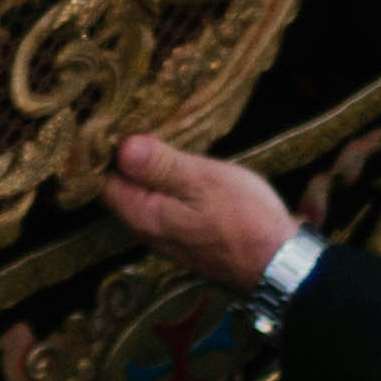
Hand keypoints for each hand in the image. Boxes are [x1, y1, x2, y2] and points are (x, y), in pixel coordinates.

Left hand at [101, 130, 294, 289]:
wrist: (280, 265)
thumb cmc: (244, 220)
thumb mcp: (203, 182)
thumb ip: (161, 166)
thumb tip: (121, 147)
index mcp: (142, 215)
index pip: (101, 179)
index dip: (100, 149)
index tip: (106, 116)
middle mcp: (146, 229)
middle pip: (119, 185)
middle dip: (119, 154)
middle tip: (126, 114)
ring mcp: (165, 234)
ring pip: (141, 193)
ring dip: (142, 165)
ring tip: (147, 126)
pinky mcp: (184, 234)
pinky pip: (160, 200)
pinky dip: (160, 179)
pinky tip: (172, 157)